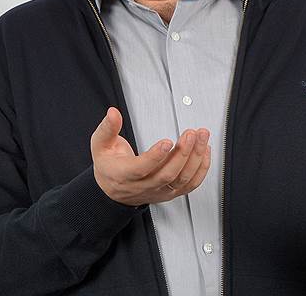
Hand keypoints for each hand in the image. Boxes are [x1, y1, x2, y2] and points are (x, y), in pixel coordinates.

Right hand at [91, 107, 211, 206]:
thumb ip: (108, 128)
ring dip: (195, 158)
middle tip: (190, 134)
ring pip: (182, 180)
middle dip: (183, 153)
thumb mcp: (101, 145)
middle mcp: (143, 186)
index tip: (167, 141)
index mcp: (124, 175)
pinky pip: (190, 185)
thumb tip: (113, 113)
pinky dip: (201, 169)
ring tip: (202, 138)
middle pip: (167, 174)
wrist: (113, 190)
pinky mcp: (170, 192)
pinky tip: (204, 151)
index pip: (141, 169)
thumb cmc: (109, 166)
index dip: (156, 156)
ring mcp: (159, 191)